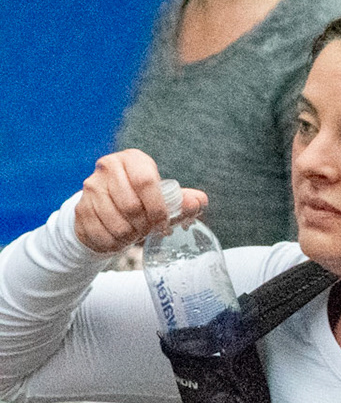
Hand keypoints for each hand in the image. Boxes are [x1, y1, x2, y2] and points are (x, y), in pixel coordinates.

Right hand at [74, 150, 203, 255]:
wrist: (106, 208)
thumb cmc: (142, 199)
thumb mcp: (164, 197)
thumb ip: (184, 200)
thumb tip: (198, 202)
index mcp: (132, 159)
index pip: (146, 182)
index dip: (158, 208)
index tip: (163, 223)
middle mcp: (108, 168)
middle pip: (131, 206)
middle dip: (144, 225)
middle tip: (148, 230)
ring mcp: (90, 188)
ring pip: (117, 224)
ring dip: (130, 236)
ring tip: (135, 233)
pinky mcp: (80, 208)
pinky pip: (102, 235)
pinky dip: (115, 243)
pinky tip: (119, 238)